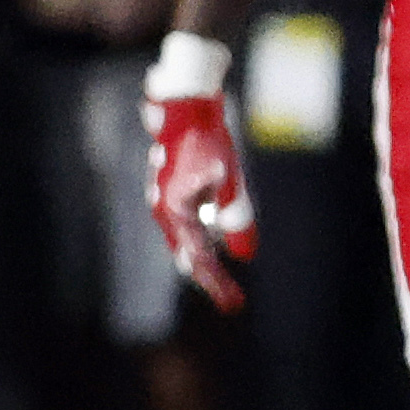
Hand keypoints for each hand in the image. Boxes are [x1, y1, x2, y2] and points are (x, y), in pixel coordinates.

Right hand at [142, 38, 250, 311]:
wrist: (185, 105)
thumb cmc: (206, 139)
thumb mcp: (228, 178)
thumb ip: (236, 216)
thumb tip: (244, 255)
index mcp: (174, 211)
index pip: (198, 258)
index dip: (217, 283)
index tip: (234, 305)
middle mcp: (164, 210)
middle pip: (188, 254)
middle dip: (210, 277)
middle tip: (231, 300)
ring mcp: (165, 201)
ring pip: (185, 240)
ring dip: (204, 260)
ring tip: (220, 280)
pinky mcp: (172, 191)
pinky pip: (186, 225)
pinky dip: (199, 239)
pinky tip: (212, 243)